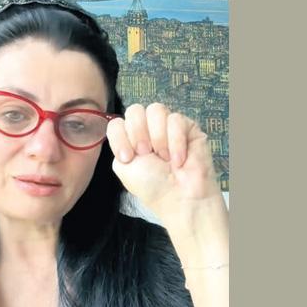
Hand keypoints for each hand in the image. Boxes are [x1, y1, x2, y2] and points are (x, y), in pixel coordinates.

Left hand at [106, 103, 221, 218]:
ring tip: (164, 158)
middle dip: (138, 133)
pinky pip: (176, 119)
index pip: (117, 122)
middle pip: (135, 110)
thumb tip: (123, 126)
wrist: (180, 197)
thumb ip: (117, 143)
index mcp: (130, 139)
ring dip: (158, 137)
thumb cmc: (152, 186)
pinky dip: (176, 141)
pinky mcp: (188, 127)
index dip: (120, 137)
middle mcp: (148, 129)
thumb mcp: (123, 167)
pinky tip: (179, 159)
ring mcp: (168, 126)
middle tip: (147, 154)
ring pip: (156, 110)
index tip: (128, 158)